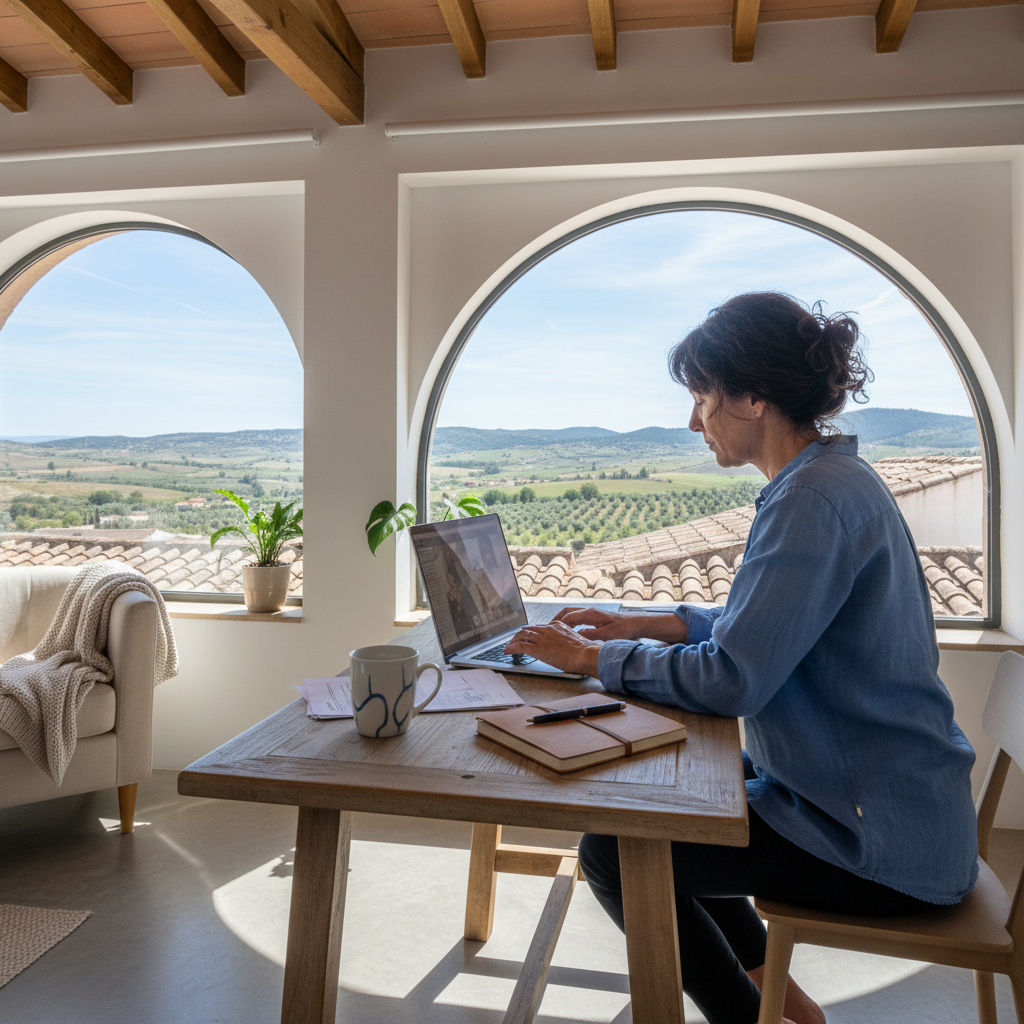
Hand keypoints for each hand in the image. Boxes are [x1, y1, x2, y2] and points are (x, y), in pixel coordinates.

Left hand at [504, 621, 601, 677]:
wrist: (585, 654)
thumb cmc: (584, 651)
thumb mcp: (575, 641)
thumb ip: (566, 641)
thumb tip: (565, 648)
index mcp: (557, 625)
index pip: (539, 626)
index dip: (531, 631)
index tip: (527, 634)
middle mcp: (548, 629)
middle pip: (528, 629)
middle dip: (519, 635)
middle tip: (514, 640)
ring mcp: (542, 638)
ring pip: (522, 635)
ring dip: (513, 641)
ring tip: (509, 646)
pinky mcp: (537, 649)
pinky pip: (520, 646)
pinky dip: (511, 648)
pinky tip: (507, 651)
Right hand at [552, 607, 688, 643]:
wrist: (636, 625)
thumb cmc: (624, 629)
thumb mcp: (607, 635)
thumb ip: (592, 634)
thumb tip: (577, 635)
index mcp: (590, 614)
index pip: (568, 617)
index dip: (556, 624)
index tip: (547, 631)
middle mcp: (589, 612)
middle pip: (566, 613)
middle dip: (555, 620)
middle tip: (545, 630)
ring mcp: (591, 614)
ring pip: (571, 615)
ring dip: (561, 622)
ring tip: (552, 631)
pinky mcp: (594, 618)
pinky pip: (577, 619)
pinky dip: (569, 624)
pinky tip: (568, 633)